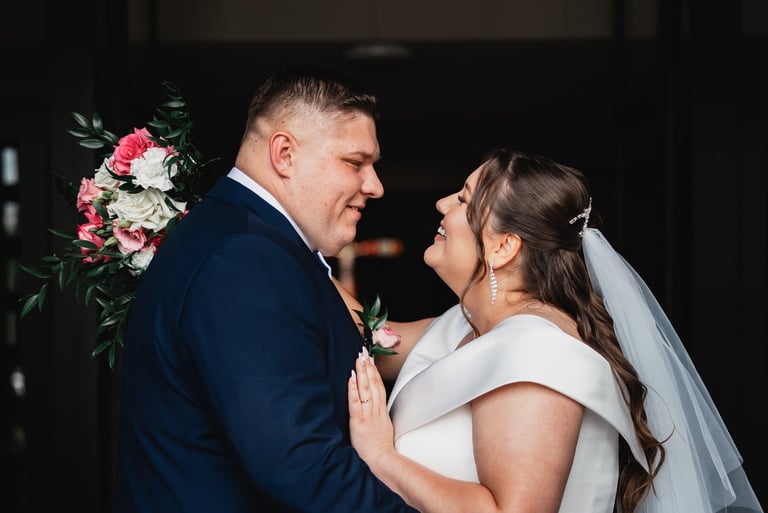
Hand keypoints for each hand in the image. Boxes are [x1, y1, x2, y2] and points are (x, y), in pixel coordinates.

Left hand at [348, 347, 395, 465]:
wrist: (380, 460)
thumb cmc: (380, 446)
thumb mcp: (383, 426)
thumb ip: (378, 414)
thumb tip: (373, 405)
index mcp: (381, 410)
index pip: (379, 386)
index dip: (375, 372)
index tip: (371, 360)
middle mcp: (375, 409)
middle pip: (373, 383)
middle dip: (368, 366)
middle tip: (364, 352)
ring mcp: (368, 414)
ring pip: (366, 388)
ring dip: (362, 372)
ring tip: (359, 359)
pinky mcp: (359, 421)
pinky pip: (356, 401)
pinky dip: (353, 388)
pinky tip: (351, 378)